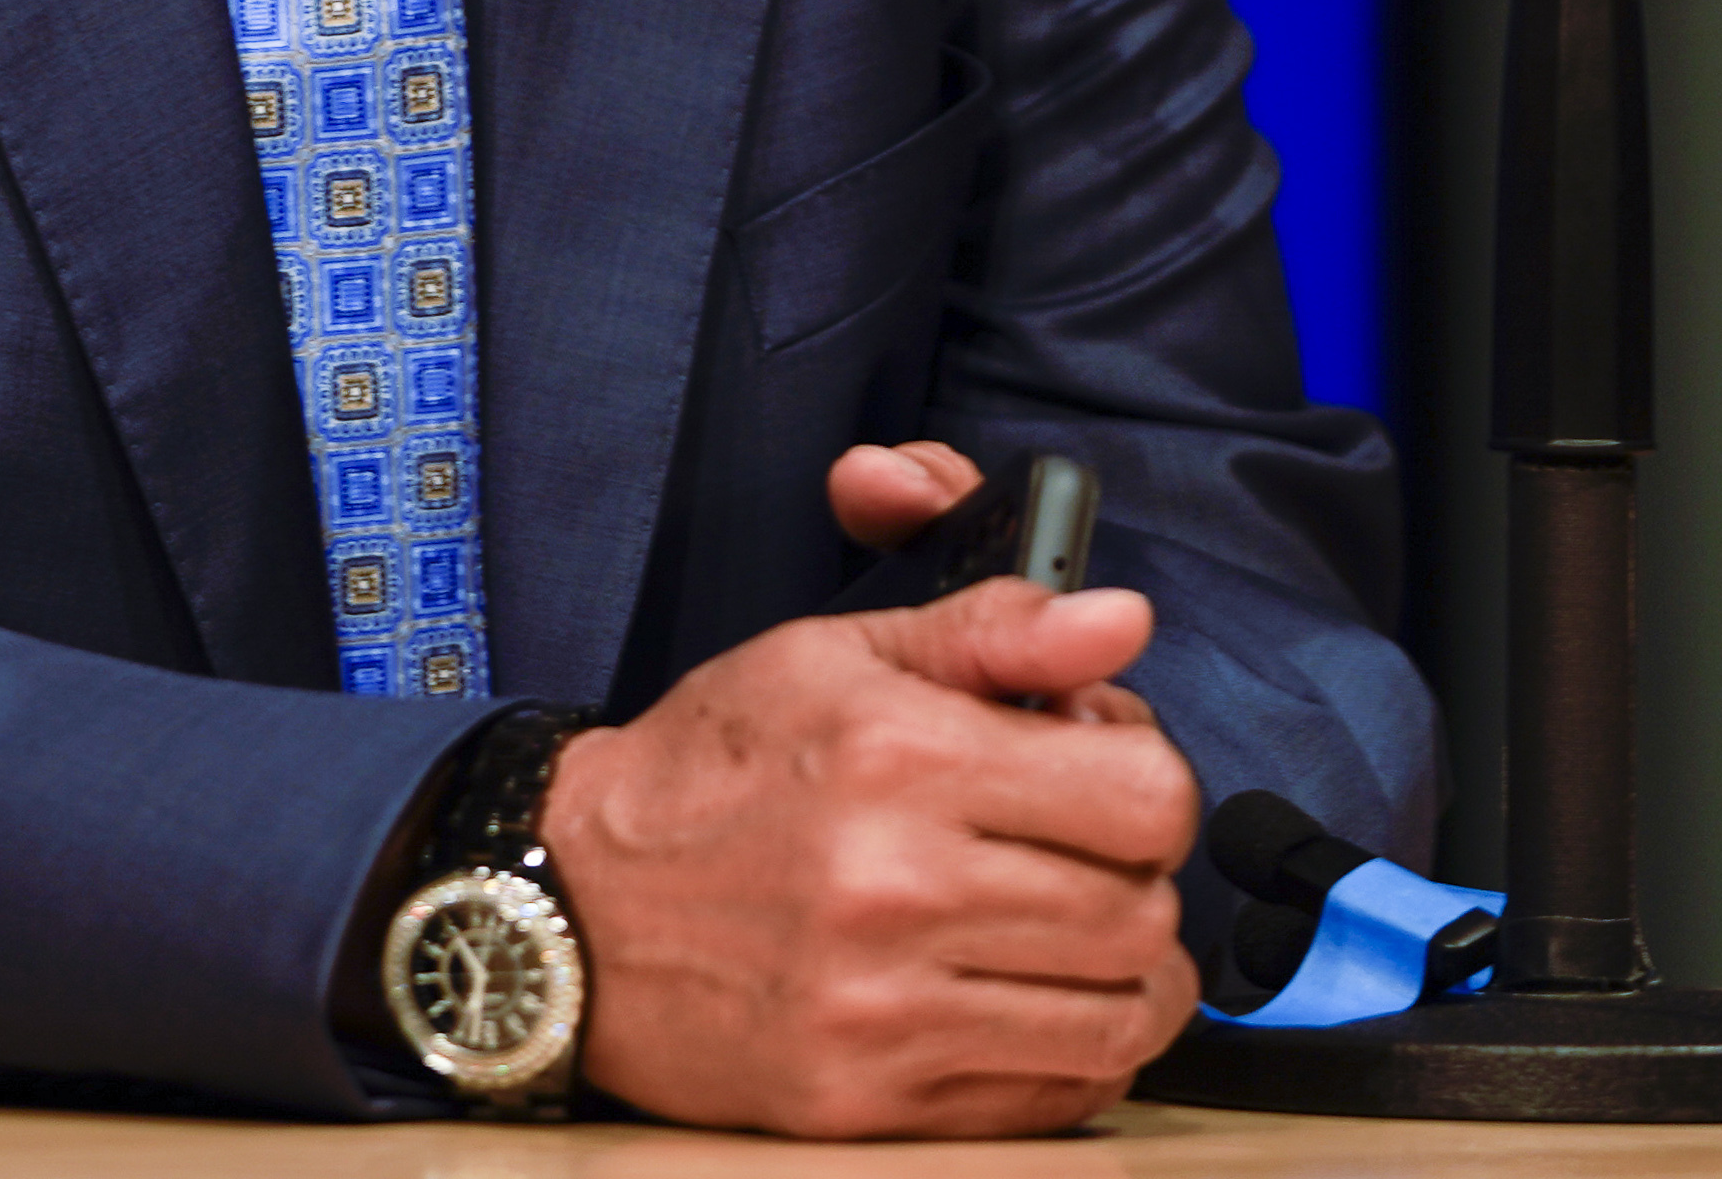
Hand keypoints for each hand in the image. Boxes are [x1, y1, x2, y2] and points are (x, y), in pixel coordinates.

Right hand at [537, 445, 1202, 1136]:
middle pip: (1142, 912)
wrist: (572, 906)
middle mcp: (898, 889)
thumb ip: (992, 633)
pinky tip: (1029, 1002)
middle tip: (1084, 858)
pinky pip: (1051, 1098)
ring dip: (1125, 977)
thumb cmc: (706, 773)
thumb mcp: (832, 659)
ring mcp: (884, 1010)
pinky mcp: (869, 1102)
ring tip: (1075, 938)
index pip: (1146, 795)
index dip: (1149, 779)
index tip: (1105, 777)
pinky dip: (1071, 1054)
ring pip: (1117, 1017)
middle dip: (1137, 878)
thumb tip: (1121, 620)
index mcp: (900, 758)